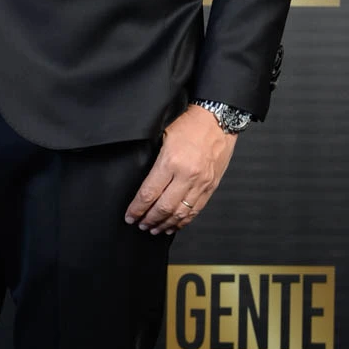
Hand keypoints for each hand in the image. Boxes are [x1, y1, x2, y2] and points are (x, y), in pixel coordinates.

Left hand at [125, 105, 236, 234]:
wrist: (219, 119)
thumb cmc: (189, 124)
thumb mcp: (163, 136)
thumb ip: (154, 161)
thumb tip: (141, 182)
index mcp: (171, 162)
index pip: (149, 193)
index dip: (137, 209)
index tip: (130, 216)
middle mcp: (187, 175)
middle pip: (164, 208)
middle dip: (149, 220)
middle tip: (140, 225)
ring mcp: (201, 183)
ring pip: (181, 213)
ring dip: (165, 224)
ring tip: (154, 229)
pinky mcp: (211, 186)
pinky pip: (196, 209)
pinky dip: (184, 220)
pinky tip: (174, 225)